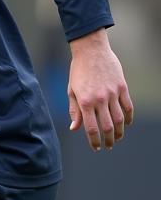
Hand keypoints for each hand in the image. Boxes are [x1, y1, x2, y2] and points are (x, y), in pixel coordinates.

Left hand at [67, 28, 133, 150]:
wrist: (91, 51)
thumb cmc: (78, 71)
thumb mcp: (71, 91)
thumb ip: (74, 111)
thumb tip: (75, 129)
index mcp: (85, 102)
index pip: (91, 128)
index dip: (94, 141)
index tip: (96, 148)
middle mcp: (100, 99)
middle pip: (107, 126)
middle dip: (108, 140)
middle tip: (108, 146)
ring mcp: (113, 93)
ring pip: (119, 119)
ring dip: (119, 132)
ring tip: (117, 138)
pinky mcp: (122, 87)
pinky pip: (128, 106)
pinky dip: (128, 117)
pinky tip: (126, 124)